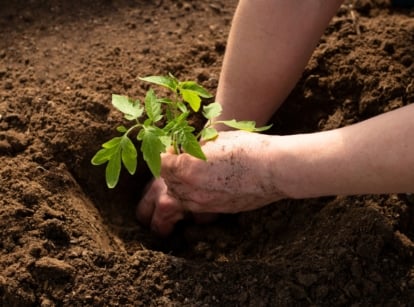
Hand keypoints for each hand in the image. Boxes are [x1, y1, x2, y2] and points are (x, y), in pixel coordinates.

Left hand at [136, 131, 286, 235]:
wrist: (275, 170)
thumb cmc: (248, 148)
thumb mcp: (216, 139)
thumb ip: (195, 147)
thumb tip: (185, 150)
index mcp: (188, 168)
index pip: (161, 163)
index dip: (166, 153)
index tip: (175, 148)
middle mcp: (191, 189)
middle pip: (167, 182)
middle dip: (171, 170)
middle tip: (182, 159)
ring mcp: (203, 204)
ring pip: (179, 197)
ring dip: (180, 185)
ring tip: (193, 174)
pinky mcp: (216, 211)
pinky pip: (195, 205)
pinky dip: (194, 196)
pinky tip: (206, 185)